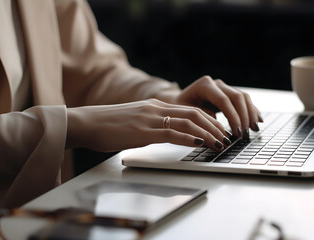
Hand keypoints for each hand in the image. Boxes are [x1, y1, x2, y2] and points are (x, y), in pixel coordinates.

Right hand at [66, 99, 231, 151]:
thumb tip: (167, 133)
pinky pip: (171, 132)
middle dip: (214, 125)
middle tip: (226, 137)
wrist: (86, 123)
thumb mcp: (134, 122)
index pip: (189, 110)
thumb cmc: (107, 126)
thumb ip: (152, 125)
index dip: (208, 120)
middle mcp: (156, 109)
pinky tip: (199, 143)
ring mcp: (150, 119)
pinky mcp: (142, 131)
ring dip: (207, 132)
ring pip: (187, 121)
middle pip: (194, 113)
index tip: (219, 130)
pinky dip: (189, 138)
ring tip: (219, 142)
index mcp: (155, 106)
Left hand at [160, 76, 262, 138]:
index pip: (223, 100)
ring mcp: (224, 87)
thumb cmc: (179, 109)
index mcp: (204, 85)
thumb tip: (219, 129)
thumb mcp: (186, 114)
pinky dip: (251, 110)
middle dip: (244, 117)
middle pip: (237, 97)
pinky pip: (244, 100)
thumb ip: (202, 119)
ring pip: (243, 97)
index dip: (233, 117)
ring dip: (250, 114)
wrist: (178, 102)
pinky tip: (257, 121)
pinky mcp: (229, 93)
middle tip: (245, 134)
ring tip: (254, 129)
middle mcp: (216, 83)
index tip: (237, 132)